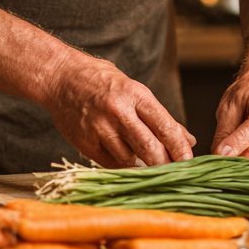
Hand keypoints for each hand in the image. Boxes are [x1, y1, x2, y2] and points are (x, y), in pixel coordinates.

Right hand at [43, 55, 195, 167]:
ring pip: (130, 160)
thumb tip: (186, 139)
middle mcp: (118, 111)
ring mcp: (100, 128)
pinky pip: (110, 163)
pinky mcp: (85, 142)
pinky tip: (121, 154)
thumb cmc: (100, 81)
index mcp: (135, 94)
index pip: (165, 126)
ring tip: (141, 156)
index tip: (189, 162)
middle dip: (164, 164)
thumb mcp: (133, 90)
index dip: (180, 149)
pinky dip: (120, 164)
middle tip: (172, 171)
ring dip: (140, 164)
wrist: (60, 76)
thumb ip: (158, 116)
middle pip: (150, 148)